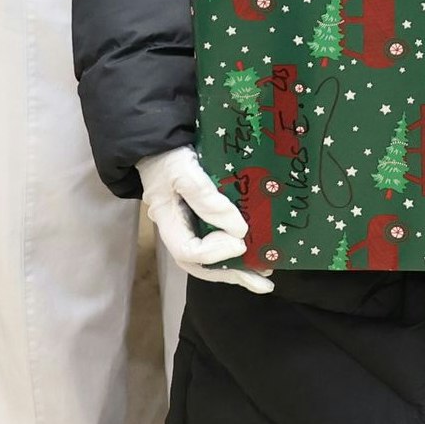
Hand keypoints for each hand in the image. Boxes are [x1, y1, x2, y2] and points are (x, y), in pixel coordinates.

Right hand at [137, 146, 271, 291]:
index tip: (241, 240)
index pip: (188, 251)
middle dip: (232, 275)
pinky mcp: (200, 220)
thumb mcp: (184, 171)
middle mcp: (178, 231)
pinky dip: (234, 253)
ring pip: (210, 259)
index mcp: (168, 222)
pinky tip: (253, 256)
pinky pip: (216, 242)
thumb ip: (206, 198)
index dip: (216, 251)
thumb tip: (238, 229)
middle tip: (264, 282)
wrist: (159, 141)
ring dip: (237, 269)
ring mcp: (188, 227)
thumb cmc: (169, 155)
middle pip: (201, 265)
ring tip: (265, 276)